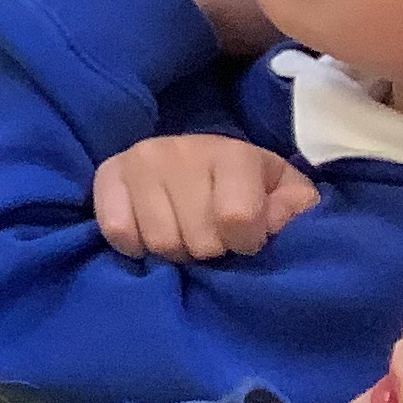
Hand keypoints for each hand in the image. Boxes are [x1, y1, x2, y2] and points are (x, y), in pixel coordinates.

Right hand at [93, 134, 319, 260]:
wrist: (196, 163)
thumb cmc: (248, 187)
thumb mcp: (285, 194)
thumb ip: (296, 208)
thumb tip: (276, 221)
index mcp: (231, 153)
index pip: (237, 217)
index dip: (246, 243)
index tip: (246, 240)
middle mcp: (179, 149)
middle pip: (197, 239)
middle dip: (209, 251)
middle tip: (211, 241)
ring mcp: (139, 161)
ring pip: (159, 242)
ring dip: (174, 253)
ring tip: (182, 237)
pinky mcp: (107, 176)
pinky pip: (118, 232)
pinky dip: (136, 247)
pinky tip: (150, 234)